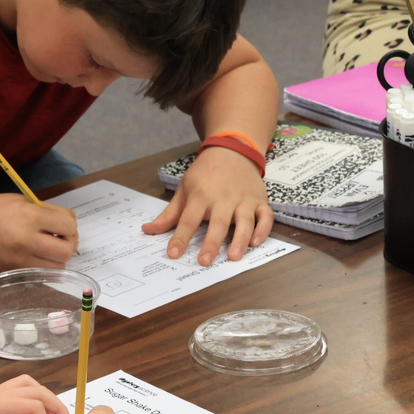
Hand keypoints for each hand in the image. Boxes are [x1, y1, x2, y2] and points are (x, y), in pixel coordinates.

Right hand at [0, 193, 77, 270]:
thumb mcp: (24, 201)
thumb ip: (49, 211)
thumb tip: (69, 224)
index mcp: (31, 217)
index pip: (69, 226)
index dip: (70, 225)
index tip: (62, 224)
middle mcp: (28, 241)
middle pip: (67, 250)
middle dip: (69, 243)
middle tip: (60, 238)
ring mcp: (21, 259)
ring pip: (58, 266)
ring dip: (59, 257)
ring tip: (49, 247)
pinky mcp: (15, 271)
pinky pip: (42, 273)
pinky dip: (46, 265)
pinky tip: (38, 255)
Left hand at [142, 147, 273, 264]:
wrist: (232, 151)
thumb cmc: (205, 173)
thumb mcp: (184, 188)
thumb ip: (169, 213)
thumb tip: (148, 229)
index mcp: (201, 195)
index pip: (189, 219)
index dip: (181, 237)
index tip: (173, 253)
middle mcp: (223, 198)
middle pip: (218, 223)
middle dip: (211, 243)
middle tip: (204, 262)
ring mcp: (244, 200)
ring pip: (244, 221)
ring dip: (240, 239)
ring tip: (233, 257)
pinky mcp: (260, 201)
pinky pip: (265, 216)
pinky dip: (263, 230)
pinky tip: (255, 243)